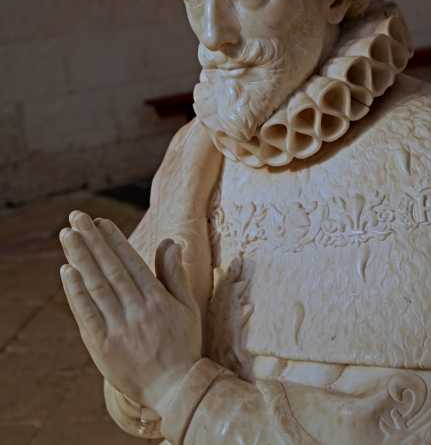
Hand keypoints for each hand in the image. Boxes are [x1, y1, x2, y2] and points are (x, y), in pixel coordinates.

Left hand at [59, 211, 201, 410]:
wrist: (175, 390)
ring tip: (67, 235)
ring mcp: (119, 329)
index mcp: (157, 300)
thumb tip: (170, 241)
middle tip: (77, 217)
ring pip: (97, 287)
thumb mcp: (187, 307)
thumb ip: (175, 274)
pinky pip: (87, 315)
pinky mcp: (103, 346)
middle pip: (110, 269)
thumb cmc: (183, 345)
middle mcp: (137, 311)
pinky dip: (76, 292)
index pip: (131, 262)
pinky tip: (67, 272)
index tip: (100, 221)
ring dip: (80, 258)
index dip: (114, 240)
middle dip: (92, 240)